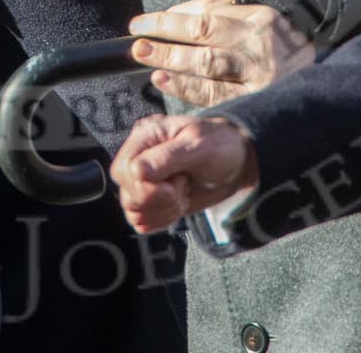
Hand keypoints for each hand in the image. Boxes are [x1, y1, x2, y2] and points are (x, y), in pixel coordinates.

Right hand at [111, 113, 257, 233]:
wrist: (235, 163)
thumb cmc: (219, 145)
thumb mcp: (199, 145)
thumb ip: (166, 158)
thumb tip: (136, 171)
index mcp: (145, 136)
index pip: (125, 170)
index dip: (150, 185)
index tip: (179, 178)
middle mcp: (138, 158)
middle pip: (127, 193)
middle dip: (160, 198)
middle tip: (183, 184)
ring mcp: (142, 180)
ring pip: (133, 211)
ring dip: (163, 210)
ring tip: (183, 191)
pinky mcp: (150, 200)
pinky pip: (141, 222)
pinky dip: (163, 220)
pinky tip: (178, 202)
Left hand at [129, 0, 313, 107]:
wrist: (332, 90)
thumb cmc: (288, 53)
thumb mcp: (266, 25)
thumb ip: (229, 20)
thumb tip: (180, 19)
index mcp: (261, 19)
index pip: (209, 13)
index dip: (174, 17)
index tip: (149, 21)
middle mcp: (259, 45)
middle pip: (202, 35)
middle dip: (166, 34)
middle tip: (137, 35)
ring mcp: (258, 76)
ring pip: (205, 65)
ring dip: (170, 60)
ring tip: (144, 55)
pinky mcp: (257, 103)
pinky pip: (214, 95)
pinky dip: (186, 89)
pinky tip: (164, 82)